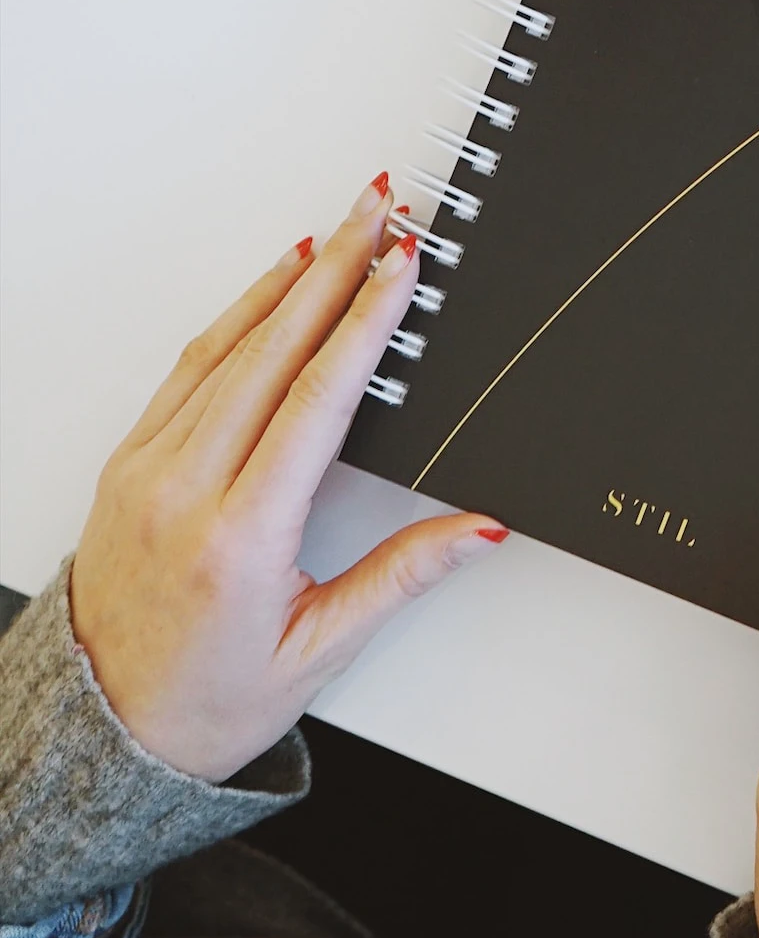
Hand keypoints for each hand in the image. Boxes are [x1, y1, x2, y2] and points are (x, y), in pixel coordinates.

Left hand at [68, 178, 506, 782]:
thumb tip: (479, 528)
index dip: (366, 323)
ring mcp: (148, 469)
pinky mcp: (128, 463)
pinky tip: (271, 285)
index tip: (402, 266)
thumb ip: (402, 576)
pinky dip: (236, 316)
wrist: (100, 730)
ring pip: (227, 347)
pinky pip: (188, 368)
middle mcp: (185, 489)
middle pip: (274, 350)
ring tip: (339, 227)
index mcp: (239, 536)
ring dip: (288, 279)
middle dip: (337, 267)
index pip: (316, 400)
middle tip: (380, 206)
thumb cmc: (204, 699)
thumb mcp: (318, 650)